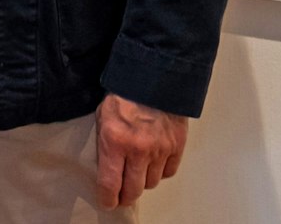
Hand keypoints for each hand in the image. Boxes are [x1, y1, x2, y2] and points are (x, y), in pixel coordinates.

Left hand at [95, 93, 187, 209]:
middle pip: (133, 190)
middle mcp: (138, 150)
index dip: (108, 198)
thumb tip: (107, 169)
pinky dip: (161, 172)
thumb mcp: (103, 117)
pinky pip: (169, 172)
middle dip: (125, 196)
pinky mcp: (176, 146)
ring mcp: (160, 149)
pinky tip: (154, 164)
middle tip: (122, 196)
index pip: (110, 183)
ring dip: (143, 182)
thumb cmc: (124, 95)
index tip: (107, 202)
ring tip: (138, 174)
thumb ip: (105, 144)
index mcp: (115, 141)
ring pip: (151, 182)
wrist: (154, 78)